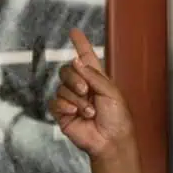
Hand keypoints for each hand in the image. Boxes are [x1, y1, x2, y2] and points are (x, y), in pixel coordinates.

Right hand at [49, 28, 134, 157]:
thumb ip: (93, 75)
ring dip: (76, 100)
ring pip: (62, 88)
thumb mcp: (111, 92)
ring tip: (89, 111)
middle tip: (86, 91)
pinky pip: (54, 102)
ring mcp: (71, 99)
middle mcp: (82, 87)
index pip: (86, 57)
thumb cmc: (117, 119)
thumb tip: (76, 61)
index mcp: (96, 79)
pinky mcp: (62, 113)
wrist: (110, 141)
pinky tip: (75, 113)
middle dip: (75, 79)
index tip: (74, 32)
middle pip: (67, 70)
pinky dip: (65, 106)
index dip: (80, 43)